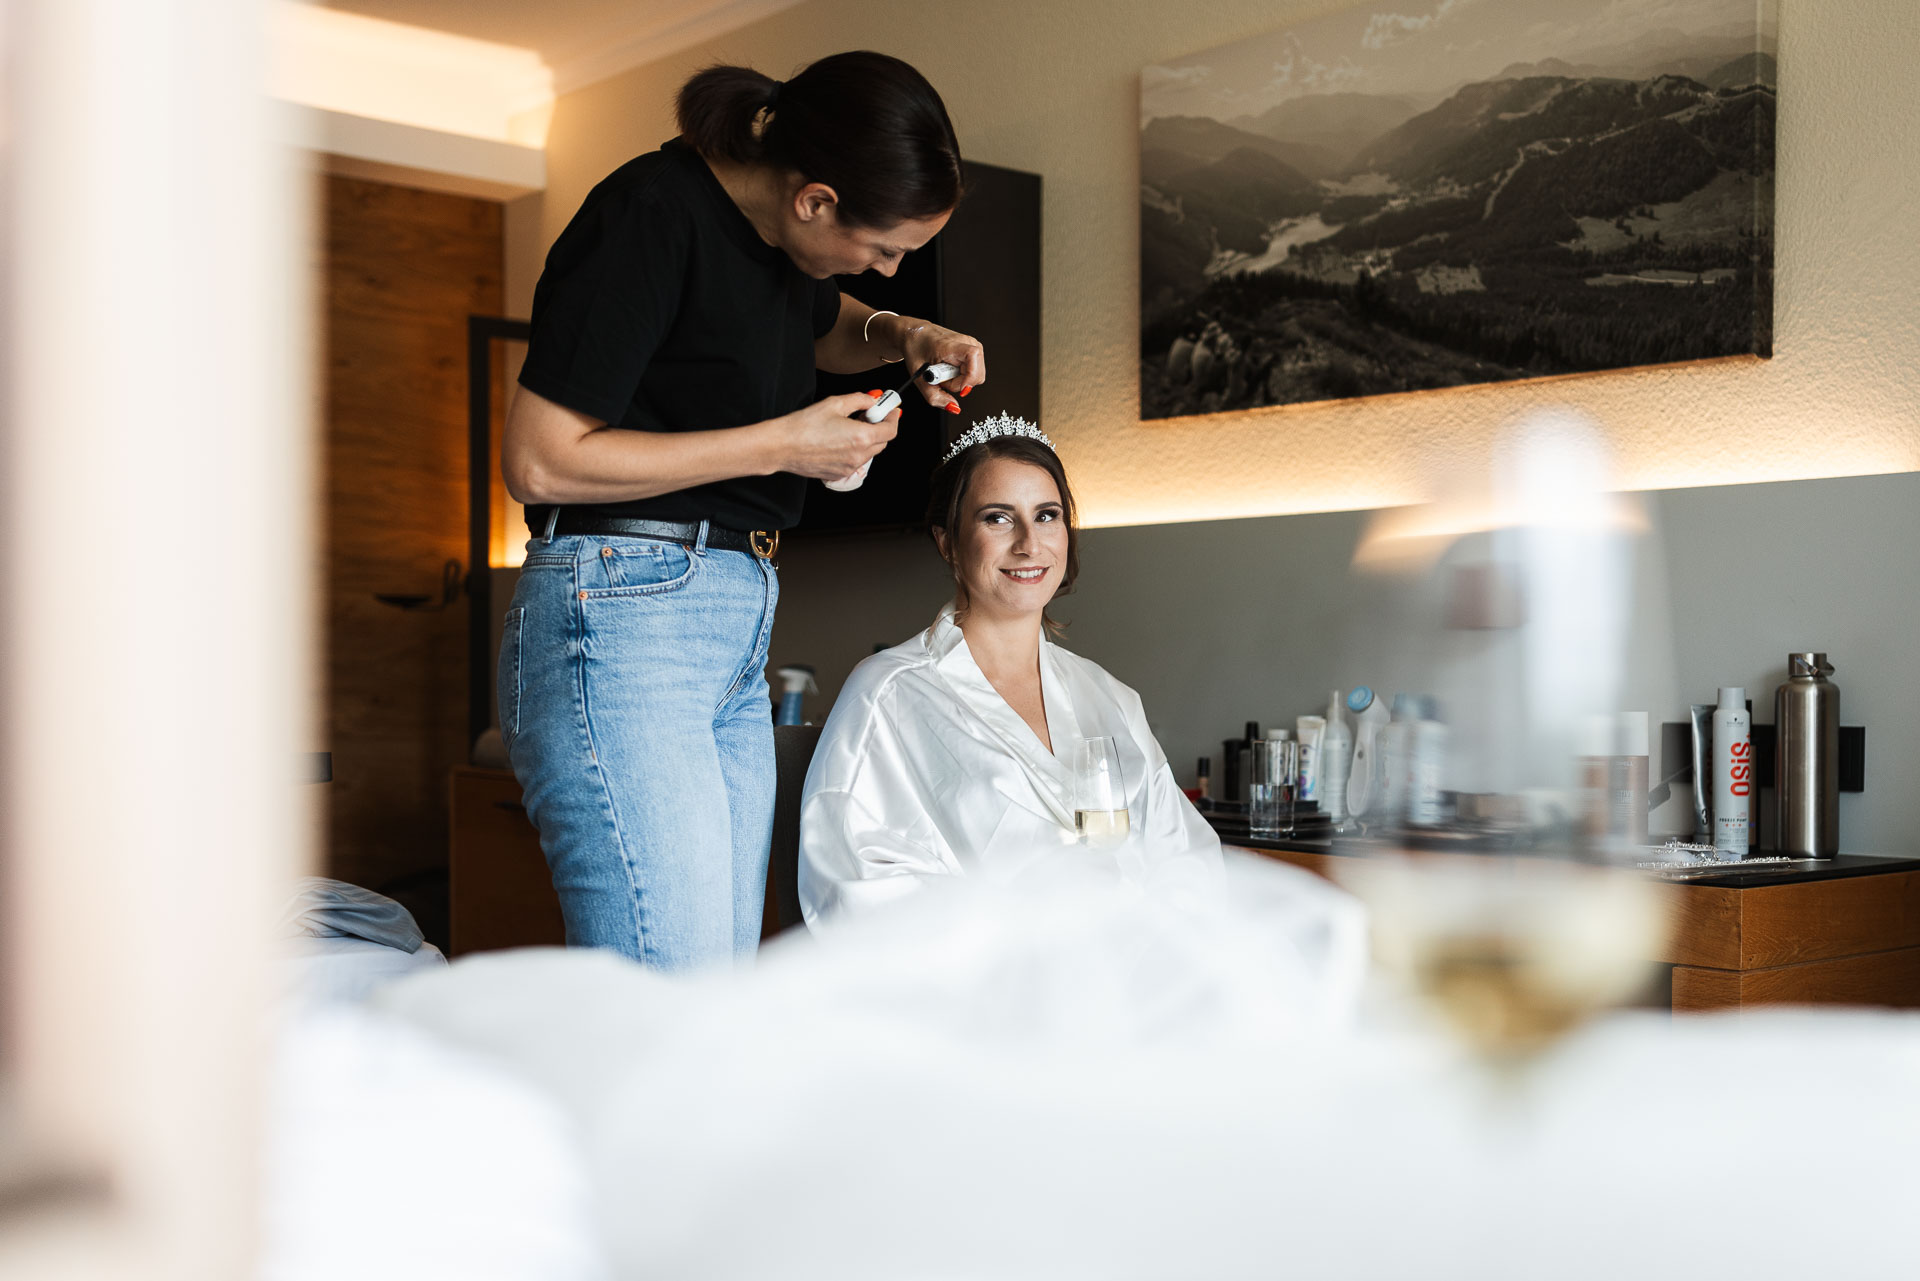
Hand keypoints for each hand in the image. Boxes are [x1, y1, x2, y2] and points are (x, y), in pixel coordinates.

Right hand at [778, 391, 900, 480]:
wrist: (782, 446)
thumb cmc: (804, 425)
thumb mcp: (835, 403)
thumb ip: (859, 400)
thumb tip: (871, 400)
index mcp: (861, 437)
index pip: (890, 430)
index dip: (892, 418)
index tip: (889, 410)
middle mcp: (858, 455)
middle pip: (882, 442)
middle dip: (879, 427)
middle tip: (868, 415)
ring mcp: (849, 468)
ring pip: (869, 453)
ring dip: (866, 439)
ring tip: (849, 426)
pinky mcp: (838, 474)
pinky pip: (855, 461)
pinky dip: (854, 450)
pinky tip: (839, 439)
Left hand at [899, 323, 984, 411]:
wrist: (916, 336)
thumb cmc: (916, 349)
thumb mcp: (919, 377)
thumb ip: (934, 396)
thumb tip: (953, 407)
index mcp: (951, 344)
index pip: (973, 356)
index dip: (969, 377)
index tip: (960, 389)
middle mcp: (967, 342)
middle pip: (977, 374)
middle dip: (959, 384)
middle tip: (942, 380)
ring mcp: (972, 346)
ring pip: (977, 376)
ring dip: (960, 382)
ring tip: (944, 374)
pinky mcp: (974, 352)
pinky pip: (974, 373)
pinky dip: (962, 377)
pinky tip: (950, 371)